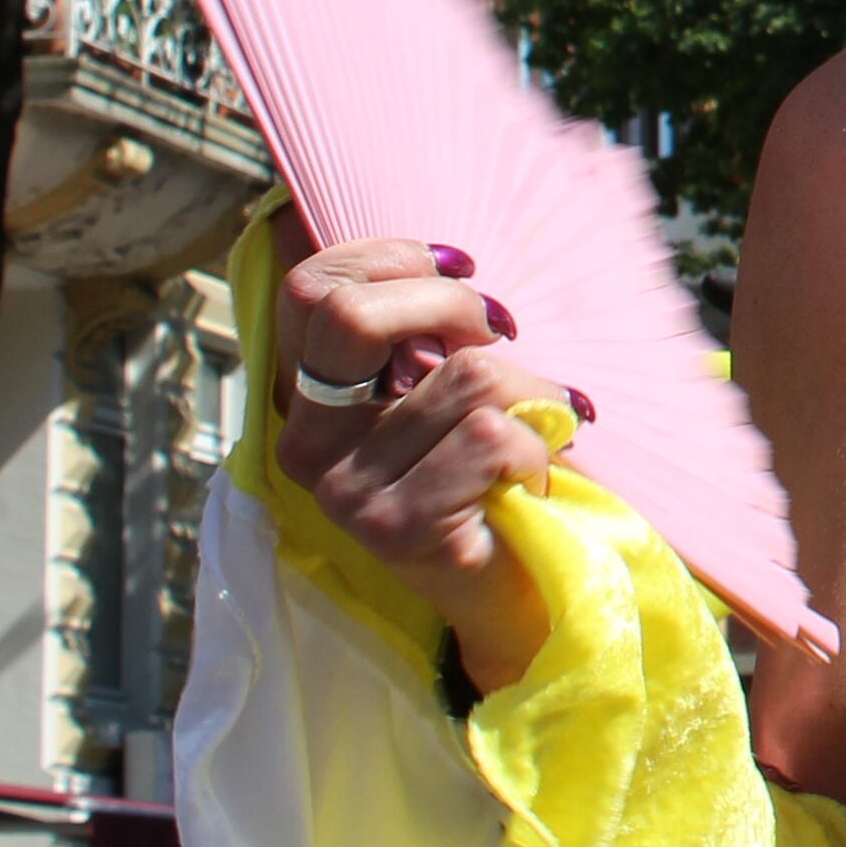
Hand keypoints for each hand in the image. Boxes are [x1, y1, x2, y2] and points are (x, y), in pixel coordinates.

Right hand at [275, 237, 577, 691]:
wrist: (516, 588)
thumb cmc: (486, 468)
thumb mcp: (440, 384)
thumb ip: (421, 330)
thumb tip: (449, 259)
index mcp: (308, 399)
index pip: (310, 288)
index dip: (390, 257)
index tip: (456, 272)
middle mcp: (308, 444)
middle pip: (354, 316)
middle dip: (454, 305)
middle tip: (499, 335)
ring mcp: (346, 490)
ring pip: (464, 374)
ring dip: (529, 390)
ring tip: (530, 429)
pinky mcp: (398, 527)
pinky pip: (492, 435)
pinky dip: (537, 444)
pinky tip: (529, 477)